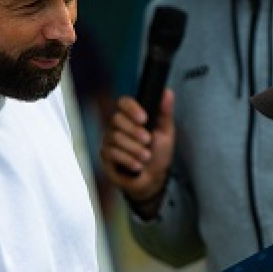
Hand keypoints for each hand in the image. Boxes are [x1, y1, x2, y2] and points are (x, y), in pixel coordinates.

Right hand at [100, 91, 175, 209]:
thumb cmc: (158, 154)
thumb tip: (167, 92)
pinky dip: (128, 160)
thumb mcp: (166, 133)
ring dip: (134, 149)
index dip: (131, 109)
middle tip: (148, 141)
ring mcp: (109, 140)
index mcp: (131, 117)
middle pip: (117, 119)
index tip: (144, 119)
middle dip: (135, 132)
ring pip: (115, 138)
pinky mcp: (105, 155)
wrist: (153, 179)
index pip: (123, 102)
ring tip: (146, 157)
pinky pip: (112, 153)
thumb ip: (165, 113)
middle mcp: (117, 126)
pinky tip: (137, 166)